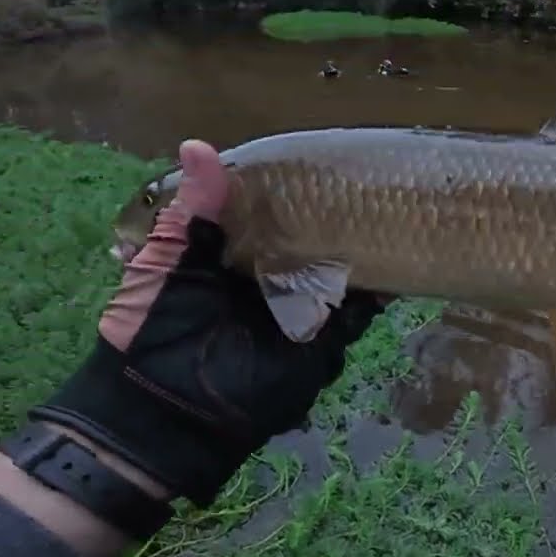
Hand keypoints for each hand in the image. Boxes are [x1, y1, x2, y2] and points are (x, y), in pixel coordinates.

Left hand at [30, 140, 385, 506]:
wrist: (164, 412)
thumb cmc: (152, 330)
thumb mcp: (165, 260)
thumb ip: (192, 209)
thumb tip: (197, 144)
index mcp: (234, 251)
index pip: (273, 208)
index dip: (296, 184)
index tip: (324, 153)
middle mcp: (274, 274)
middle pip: (318, 235)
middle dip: (342, 212)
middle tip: (372, 173)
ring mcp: (303, 306)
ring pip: (346, 268)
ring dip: (368, 244)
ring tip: (397, 204)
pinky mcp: (325, 339)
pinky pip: (360, 311)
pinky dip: (381, 287)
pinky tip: (403, 256)